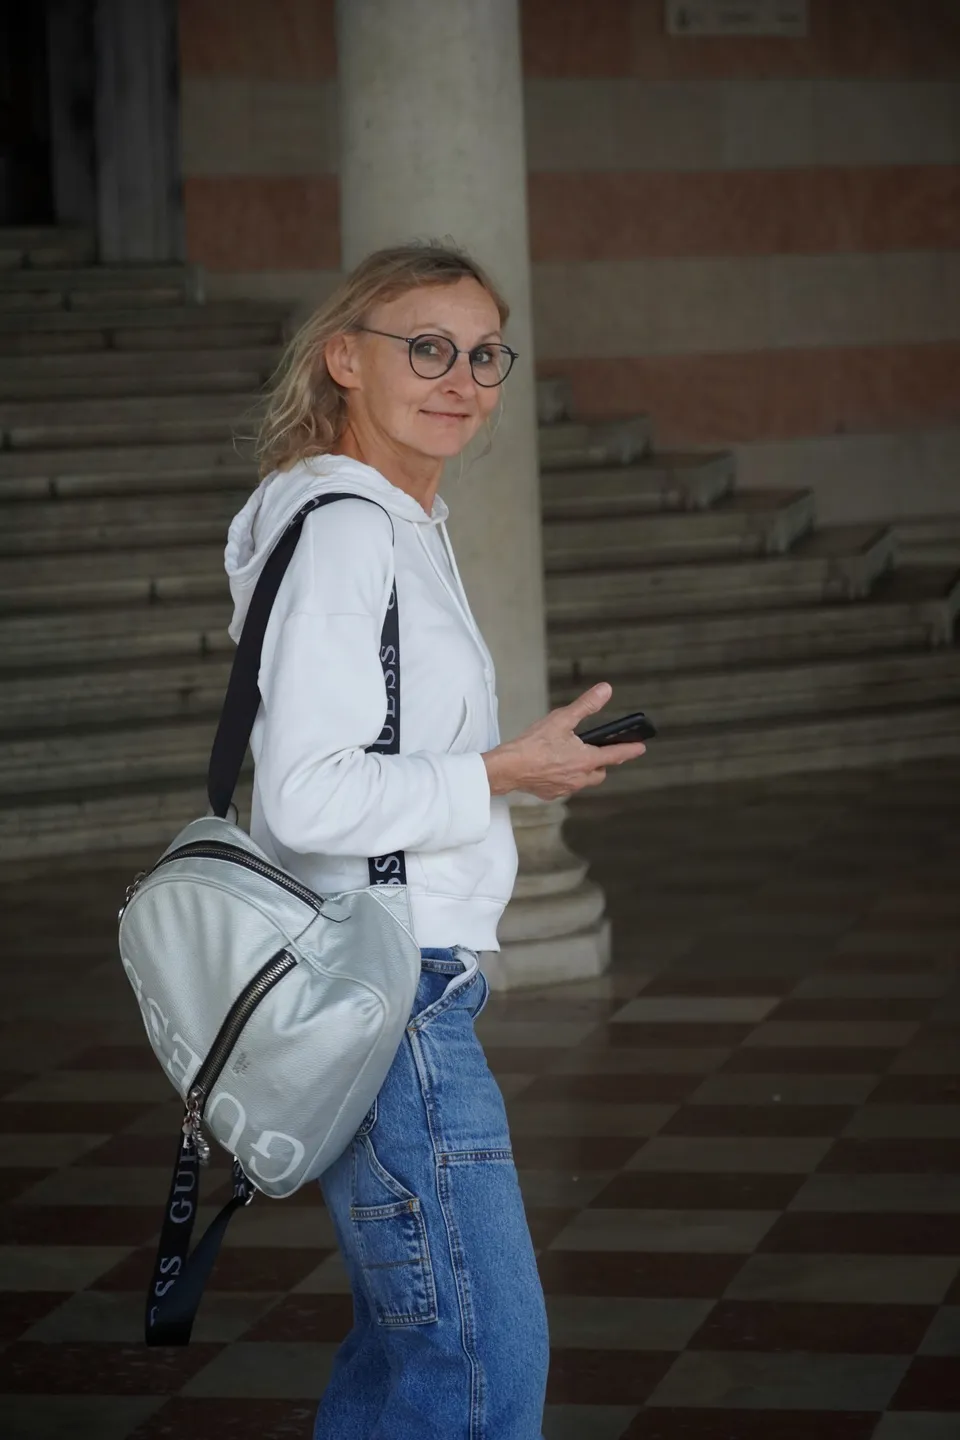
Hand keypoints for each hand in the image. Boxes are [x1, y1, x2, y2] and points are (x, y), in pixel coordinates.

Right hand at [482, 683, 646, 799]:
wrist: (509, 768)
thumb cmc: (533, 744)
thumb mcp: (562, 719)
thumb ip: (586, 705)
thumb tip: (605, 691)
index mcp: (586, 760)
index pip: (615, 755)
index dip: (630, 750)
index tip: (641, 748)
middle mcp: (579, 778)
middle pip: (600, 773)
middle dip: (602, 764)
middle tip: (597, 752)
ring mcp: (566, 788)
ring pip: (583, 781)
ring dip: (583, 771)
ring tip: (571, 758)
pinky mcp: (551, 794)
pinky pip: (566, 786)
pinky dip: (565, 777)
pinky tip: (553, 768)